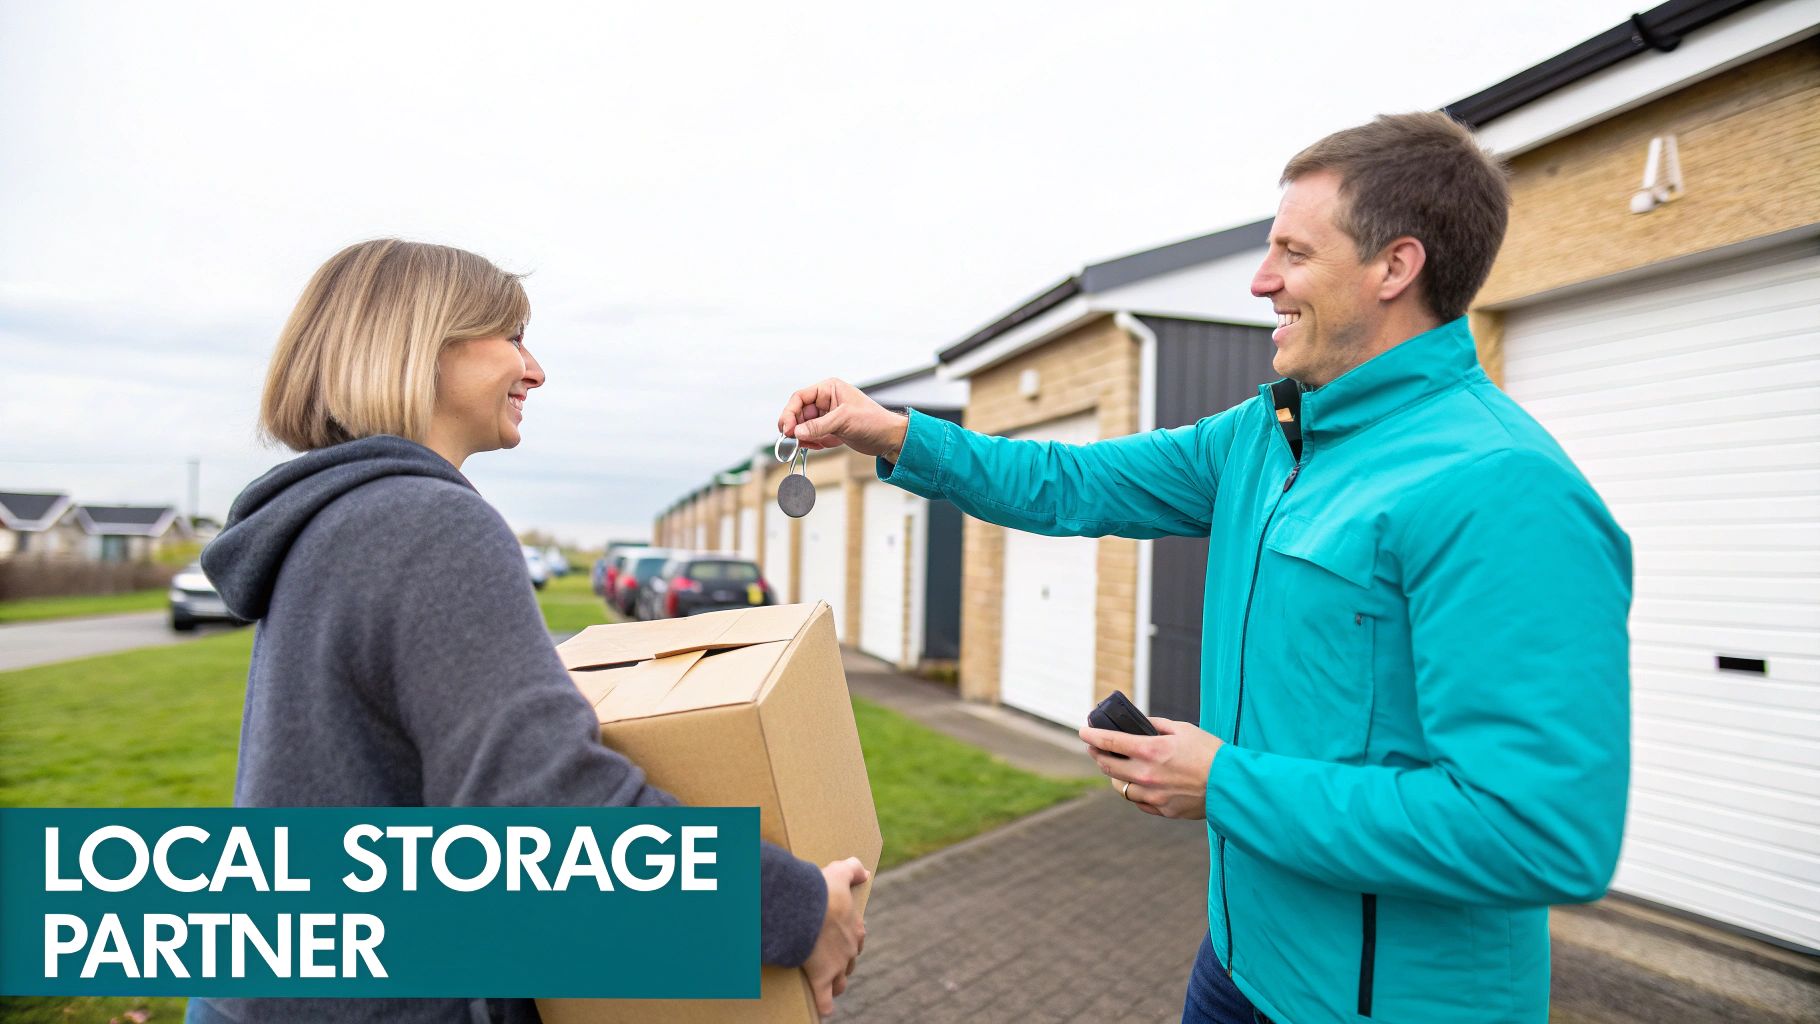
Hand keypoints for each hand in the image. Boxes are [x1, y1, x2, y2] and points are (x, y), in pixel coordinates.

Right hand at [778, 379, 909, 460]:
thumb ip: (818, 426)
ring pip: (803, 426)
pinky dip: (811, 442)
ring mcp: (827, 416)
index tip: (786, 428)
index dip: (790, 412)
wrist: (888, 438)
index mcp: (829, 389)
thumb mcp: (844, 420)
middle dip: (794, 427)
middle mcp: (826, 401)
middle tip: (790, 440)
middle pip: (799, 413)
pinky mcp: (830, 430)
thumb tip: (796, 432)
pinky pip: (812, 436)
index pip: (800, 397)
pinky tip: (818, 446)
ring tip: (805, 445)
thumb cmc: (873, 420)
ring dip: (801, 437)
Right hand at [804, 857, 868, 1016]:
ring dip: (836, 984)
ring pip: (841, 982)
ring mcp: (837, 966)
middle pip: (850, 961)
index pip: (858, 938)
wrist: (805, 908)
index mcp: (855, 928)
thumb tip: (864, 872)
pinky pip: (825, 999)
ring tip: (829, 986)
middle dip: (843, 962)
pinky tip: (824, 1011)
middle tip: (831, 961)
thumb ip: (852, 870)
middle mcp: (850, 950)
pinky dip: (824, 1006)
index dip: (849, 940)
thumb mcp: (839, 872)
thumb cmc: (821, 890)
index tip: (839, 938)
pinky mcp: (821, 979)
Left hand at [1079, 718, 1222, 819]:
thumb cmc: (1210, 752)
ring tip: (1116, 766)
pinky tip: (1138, 783)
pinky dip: (1134, 791)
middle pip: (1108, 766)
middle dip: (1097, 754)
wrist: (1232, 785)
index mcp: (1150, 751)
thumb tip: (1137, 724)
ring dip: (1114, 775)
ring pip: (1119, 787)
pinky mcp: (1162, 810)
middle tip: (1095, 747)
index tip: (1082, 730)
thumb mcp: (1183, 729)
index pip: (1109, 742)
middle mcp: (1147, 775)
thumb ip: (1155, 725)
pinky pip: (1138, 802)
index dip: (1091, 735)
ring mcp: (1153, 796)